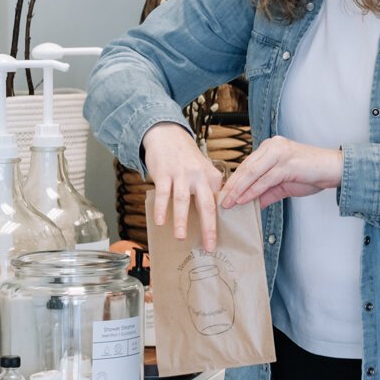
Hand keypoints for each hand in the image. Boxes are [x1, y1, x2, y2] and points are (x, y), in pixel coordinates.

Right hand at [143, 122, 223, 251]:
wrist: (167, 134)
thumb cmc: (186, 157)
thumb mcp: (203, 169)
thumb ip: (209, 188)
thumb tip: (214, 212)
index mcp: (212, 176)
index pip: (218, 203)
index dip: (219, 223)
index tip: (217, 240)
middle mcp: (199, 175)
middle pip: (206, 204)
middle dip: (209, 227)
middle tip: (209, 245)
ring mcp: (181, 174)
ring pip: (183, 200)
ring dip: (182, 220)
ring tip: (182, 237)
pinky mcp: (164, 173)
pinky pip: (163, 193)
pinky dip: (161, 208)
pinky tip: (160, 222)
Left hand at [219, 136, 342, 208]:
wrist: (335, 169)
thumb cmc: (311, 174)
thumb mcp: (283, 184)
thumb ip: (266, 192)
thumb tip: (250, 204)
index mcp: (270, 147)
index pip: (246, 164)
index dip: (233, 181)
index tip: (223, 195)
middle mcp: (273, 145)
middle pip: (246, 167)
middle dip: (232, 186)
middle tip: (220, 201)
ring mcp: (280, 153)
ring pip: (252, 172)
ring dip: (238, 190)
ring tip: (228, 203)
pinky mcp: (287, 163)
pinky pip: (265, 179)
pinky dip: (252, 190)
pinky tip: (244, 200)